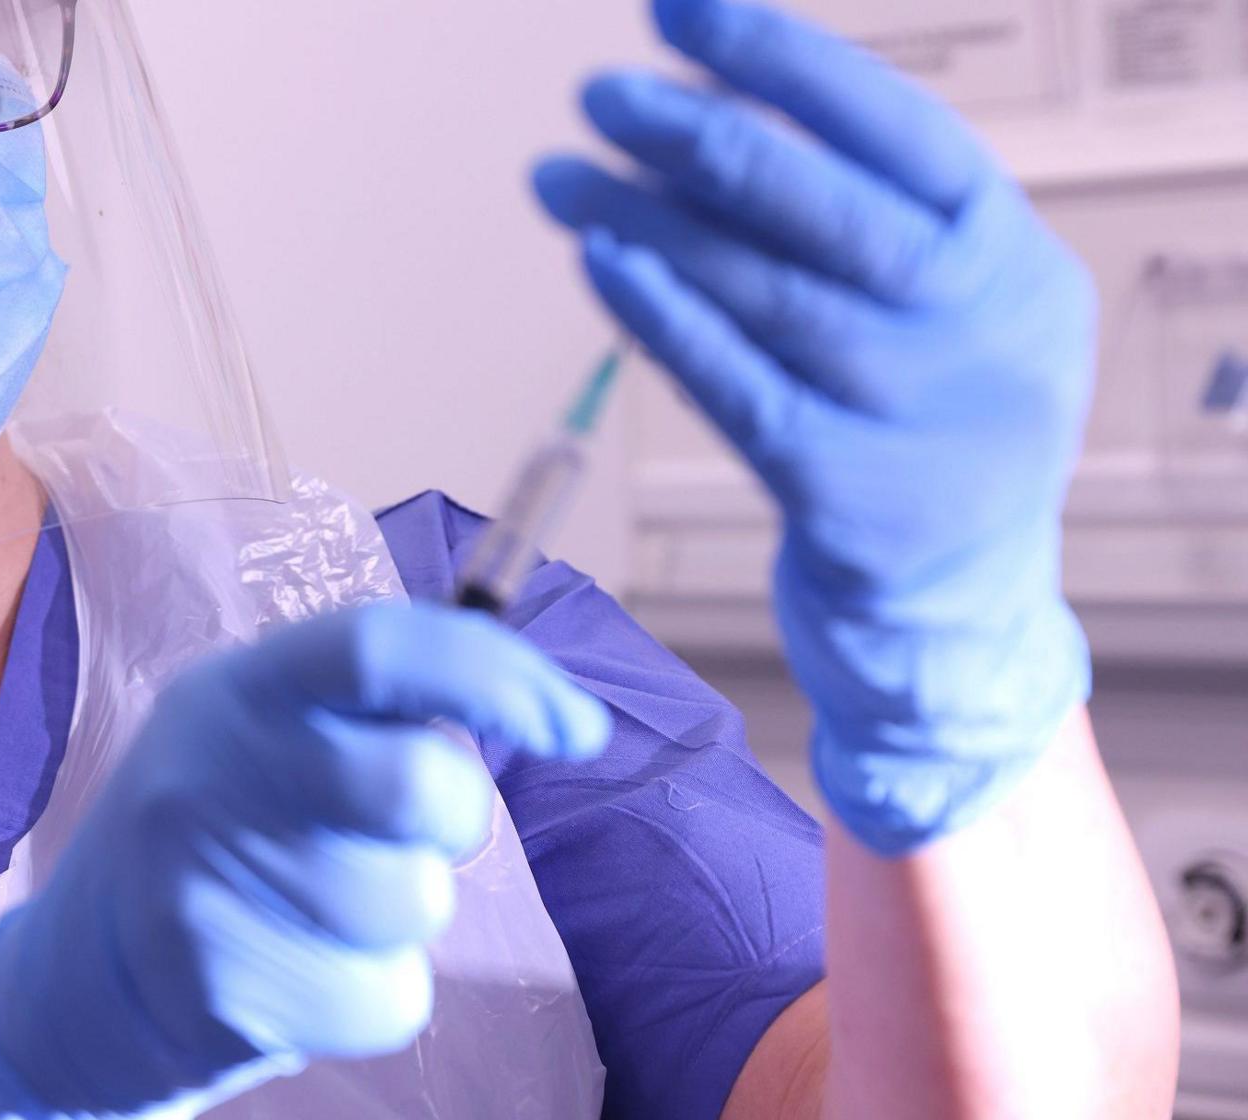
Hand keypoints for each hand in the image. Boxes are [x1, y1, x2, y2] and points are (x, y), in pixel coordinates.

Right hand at [0, 604, 611, 1119]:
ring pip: (413, 903)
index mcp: (236, 689)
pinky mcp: (222, 986)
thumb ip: (375, 705)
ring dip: (403, 915)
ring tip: (320, 906)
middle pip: (419, 786)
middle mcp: (211, 770)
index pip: (379, 646)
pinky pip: (390, 997)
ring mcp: (206, 881)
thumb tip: (552, 710)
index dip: (496, 675)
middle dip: (453, 818)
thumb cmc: (216, 833)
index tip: (575, 725)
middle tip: (407, 831)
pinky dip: (375, 995)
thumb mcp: (262, 731)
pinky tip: (303, 969)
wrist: (79, 978)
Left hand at [534, 0, 1093, 854]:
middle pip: (823, 208)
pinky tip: (601, 261)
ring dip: (649, 224)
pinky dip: (663, 318)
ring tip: (558, 177)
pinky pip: (736, 387)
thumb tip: (706, 121)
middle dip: (699, 139)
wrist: (958, 613)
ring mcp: (920, 416)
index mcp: (1007, 254)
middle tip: (598, 96)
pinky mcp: (847, 495)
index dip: (785, 63)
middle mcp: (981, 327)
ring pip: (763, 293)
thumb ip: (855, 226)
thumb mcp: (937, 313)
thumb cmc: (921, 431)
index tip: (681, 13)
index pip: (898, 129)